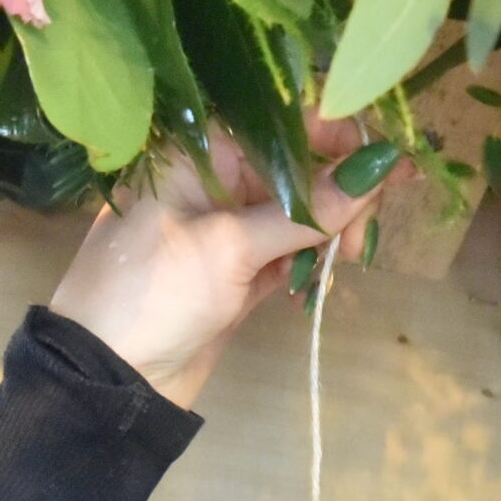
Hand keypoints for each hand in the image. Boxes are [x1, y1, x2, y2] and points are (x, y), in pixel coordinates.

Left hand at [49, 116, 391, 409]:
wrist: (107, 380)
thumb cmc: (153, 294)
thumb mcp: (230, 247)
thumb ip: (309, 208)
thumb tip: (386, 163)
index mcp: (199, 153)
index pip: (288, 121)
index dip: (344, 137)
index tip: (392, 169)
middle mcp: (216, 178)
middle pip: (306, 166)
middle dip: (343, 197)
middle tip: (357, 242)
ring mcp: (229, 223)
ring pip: (306, 209)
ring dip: (331, 234)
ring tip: (337, 268)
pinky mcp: (241, 264)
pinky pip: (294, 247)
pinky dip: (312, 262)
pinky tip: (314, 287)